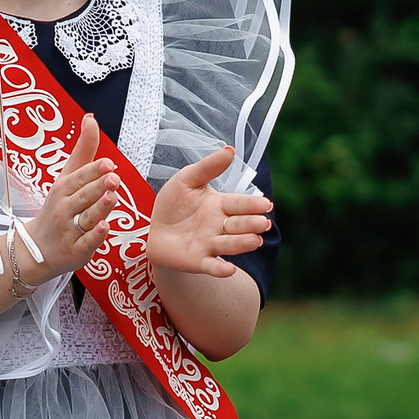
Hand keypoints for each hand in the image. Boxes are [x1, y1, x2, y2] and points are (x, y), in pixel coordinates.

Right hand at [19, 115, 115, 279]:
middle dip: (98, 186)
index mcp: (63, 189)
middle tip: (113, 177)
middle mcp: (65, 209)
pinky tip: (104, 228)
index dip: (93, 170)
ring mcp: (69, 231)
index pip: (79, 177)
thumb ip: (83, 150)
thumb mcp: (66, 178)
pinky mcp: (76, 251)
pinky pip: (86, 243)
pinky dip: (94, 237)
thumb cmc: (57, 209)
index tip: (108, 163)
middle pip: (83, 196)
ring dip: (99, 208)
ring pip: (86, 218)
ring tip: (111, 197)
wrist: (37, 248)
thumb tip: (91, 119)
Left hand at [145, 144, 273, 277]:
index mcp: (220, 205)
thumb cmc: (173, 203)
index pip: (239, 204)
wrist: (152, 229)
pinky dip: (221, 269)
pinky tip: (230, 269)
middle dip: (251, 224)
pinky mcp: (199, 261)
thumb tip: (230, 150)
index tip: (266, 204)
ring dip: (242, 243)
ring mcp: (210, 245)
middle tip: (263, 223)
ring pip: (230, 244)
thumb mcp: (187, 179)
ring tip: (255, 241)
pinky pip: (212, 266)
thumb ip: (208, 167)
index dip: (252, 204)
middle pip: (239, 225)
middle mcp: (220, 226)